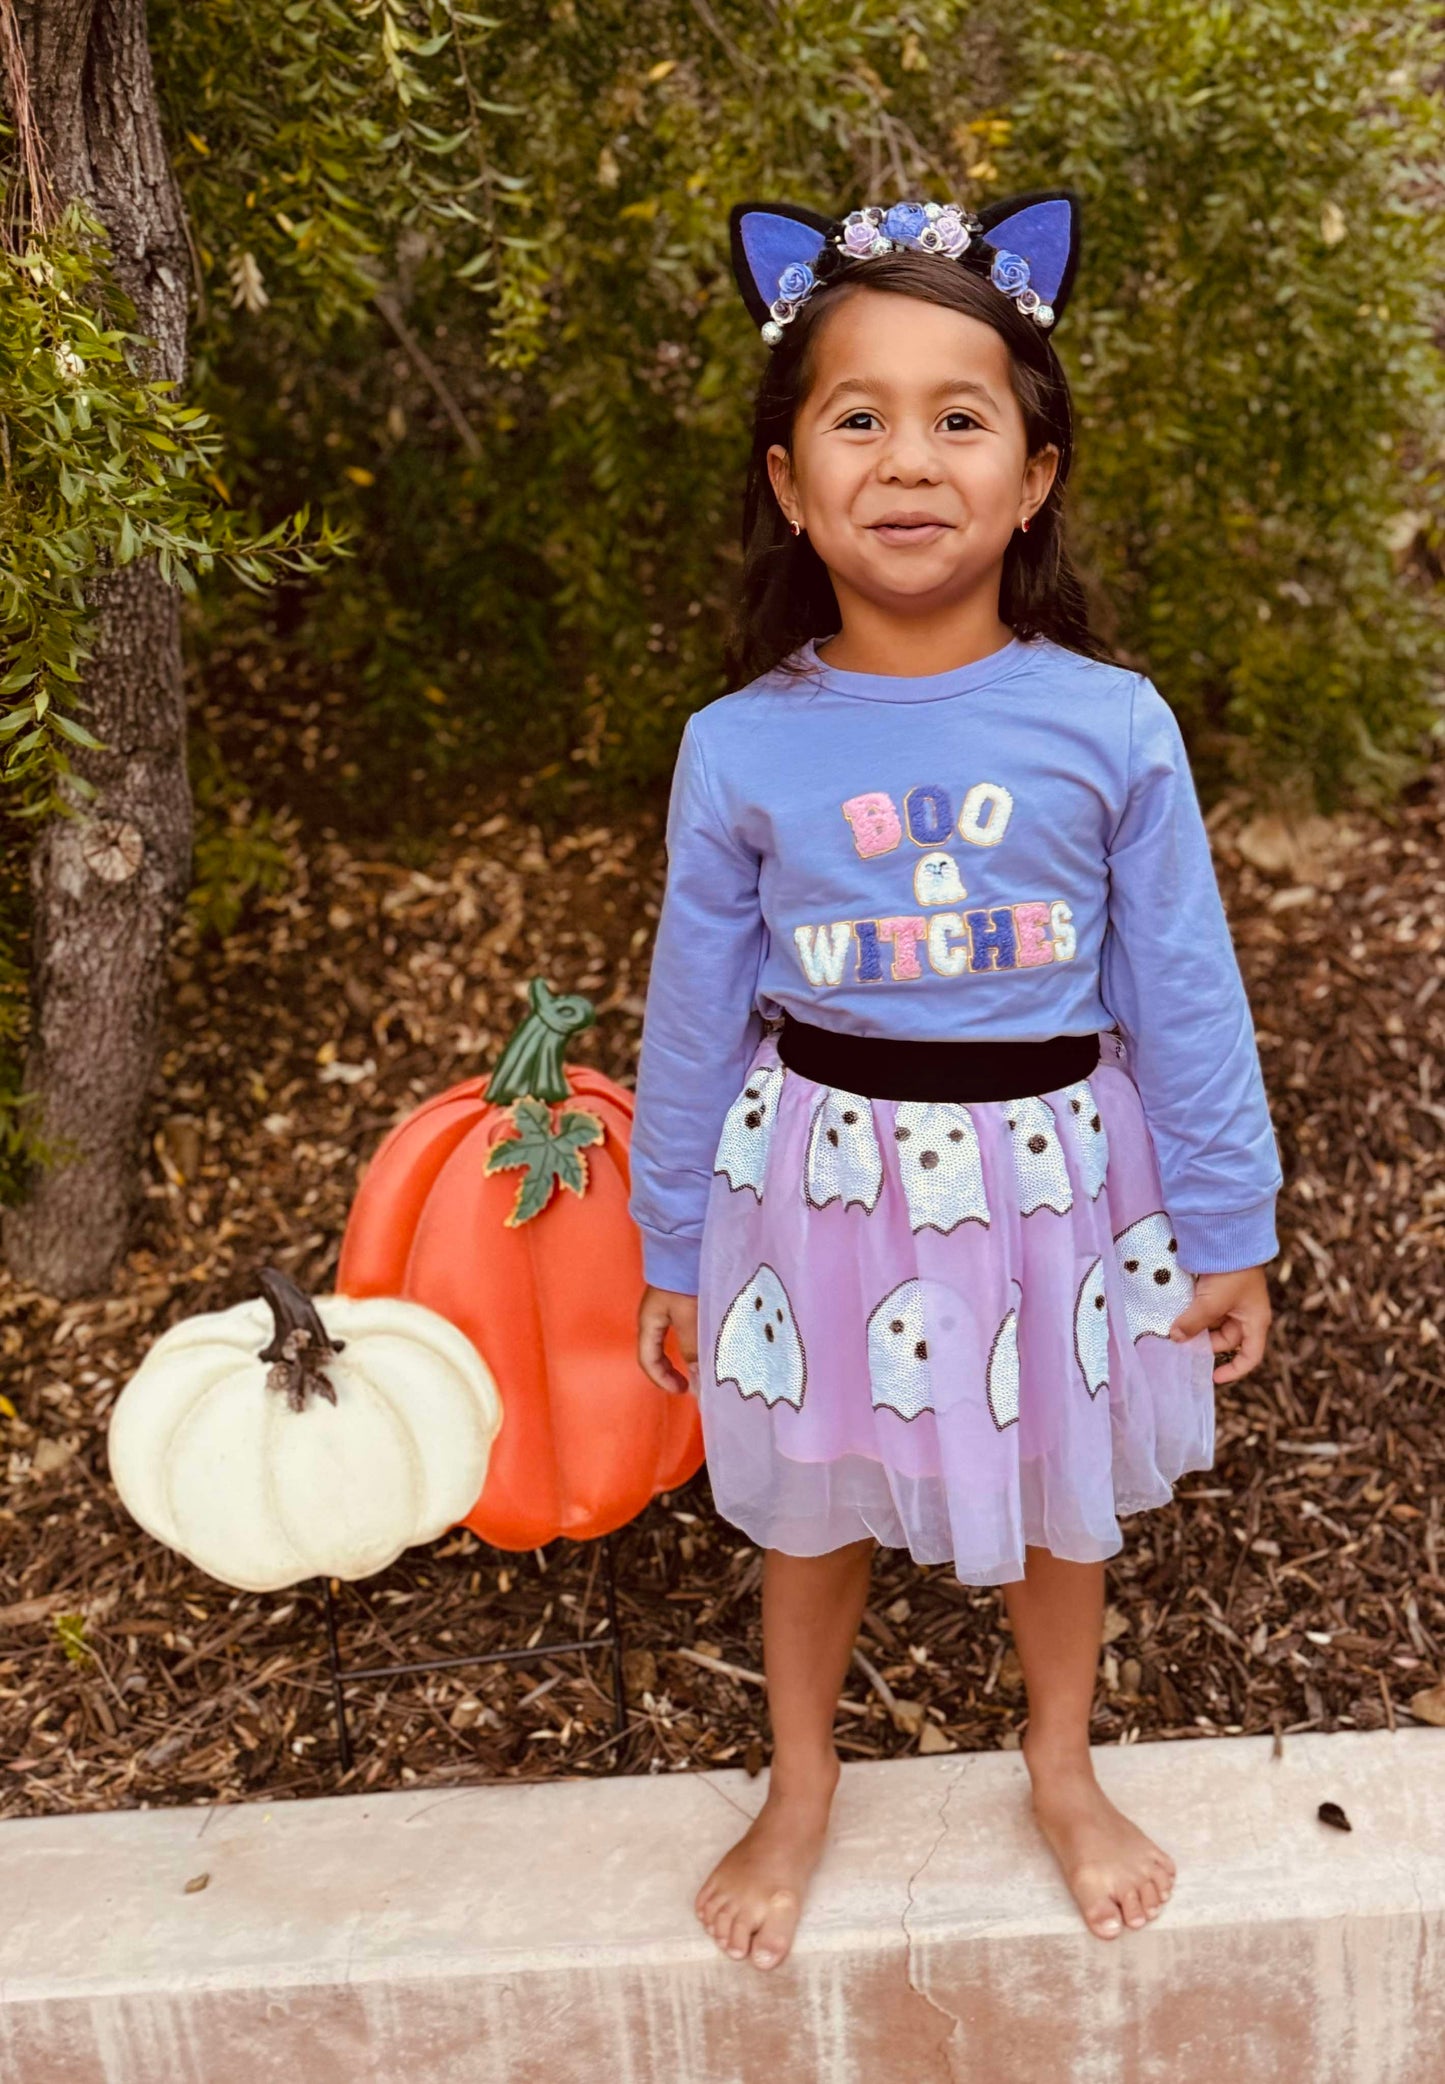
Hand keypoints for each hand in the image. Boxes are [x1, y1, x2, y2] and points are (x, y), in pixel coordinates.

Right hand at [638, 1284, 699, 1396]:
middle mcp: (654, 1317)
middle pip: (657, 1353)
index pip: (647, 1360)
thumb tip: (698, 1380)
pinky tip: (708, 1343)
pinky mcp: (680, 1299)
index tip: (682, 1390)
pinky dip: (693, 1342)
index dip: (662, 1379)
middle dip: (672, 1371)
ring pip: (672, 1341)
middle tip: (692, 1384)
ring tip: (703, 1366)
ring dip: (686, 1356)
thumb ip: (692, 1347)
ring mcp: (666, 1308)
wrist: (686, 1242)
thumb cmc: (683, 1279)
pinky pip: (683, 1329)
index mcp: (649, 1322)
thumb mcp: (688, 1317)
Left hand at [1168, 1266, 1270, 1384]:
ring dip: (1196, 1328)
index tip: (1213, 1377)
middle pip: (1226, 1340)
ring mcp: (1232, 1301)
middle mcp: (1246, 1314)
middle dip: (1204, 1344)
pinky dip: (1193, 1314)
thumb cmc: (1230, 1274)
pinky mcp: (1219, 1290)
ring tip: (1175, 1330)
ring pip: (1212, 1325)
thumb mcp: (1211, 1303)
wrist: (1229, 1237)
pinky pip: (1205, 1310)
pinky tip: (1177, 1315)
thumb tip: (1175, 1338)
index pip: (1250, 1357)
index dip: (1234, 1371)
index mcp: (1255, 1321)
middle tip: (1182, 1344)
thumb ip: (1193, 1323)